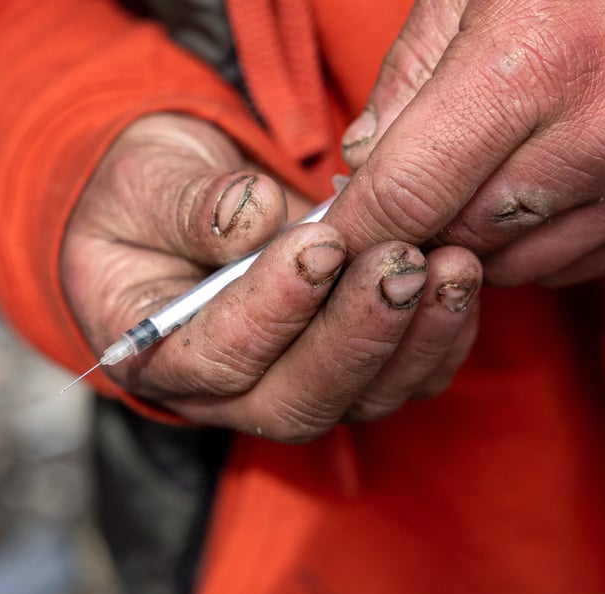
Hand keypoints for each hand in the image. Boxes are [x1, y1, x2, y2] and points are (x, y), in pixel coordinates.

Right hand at [60, 114, 481, 440]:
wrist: (181, 203)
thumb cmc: (150, 195)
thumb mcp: (144, 183)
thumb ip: (186, 205)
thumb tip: (253, 215)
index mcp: (159, 355)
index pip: (216, 358)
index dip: (271, 309)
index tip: (319, 243)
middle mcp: (227, 392)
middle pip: (298, 399)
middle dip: (357, 334)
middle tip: (401, 262)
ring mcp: (293, 386)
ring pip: (359, 399)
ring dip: (412, 338)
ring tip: (450, 266)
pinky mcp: (347, 371)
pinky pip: (402, 379)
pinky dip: (440, 339)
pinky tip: (460, 283)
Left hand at [335, 0, 604, 285]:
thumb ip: (405, 79)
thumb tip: (359, 166)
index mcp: (533, 62)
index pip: (409, 190)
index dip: (354, 228)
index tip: (324, 243)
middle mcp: (598, 133)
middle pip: (456, 236)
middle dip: (413, 226)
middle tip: (404, 188)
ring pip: (508, 264)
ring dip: (471, 237)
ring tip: (476, 173)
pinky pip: (564, 265)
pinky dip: (527, 244)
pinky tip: (529, 187)